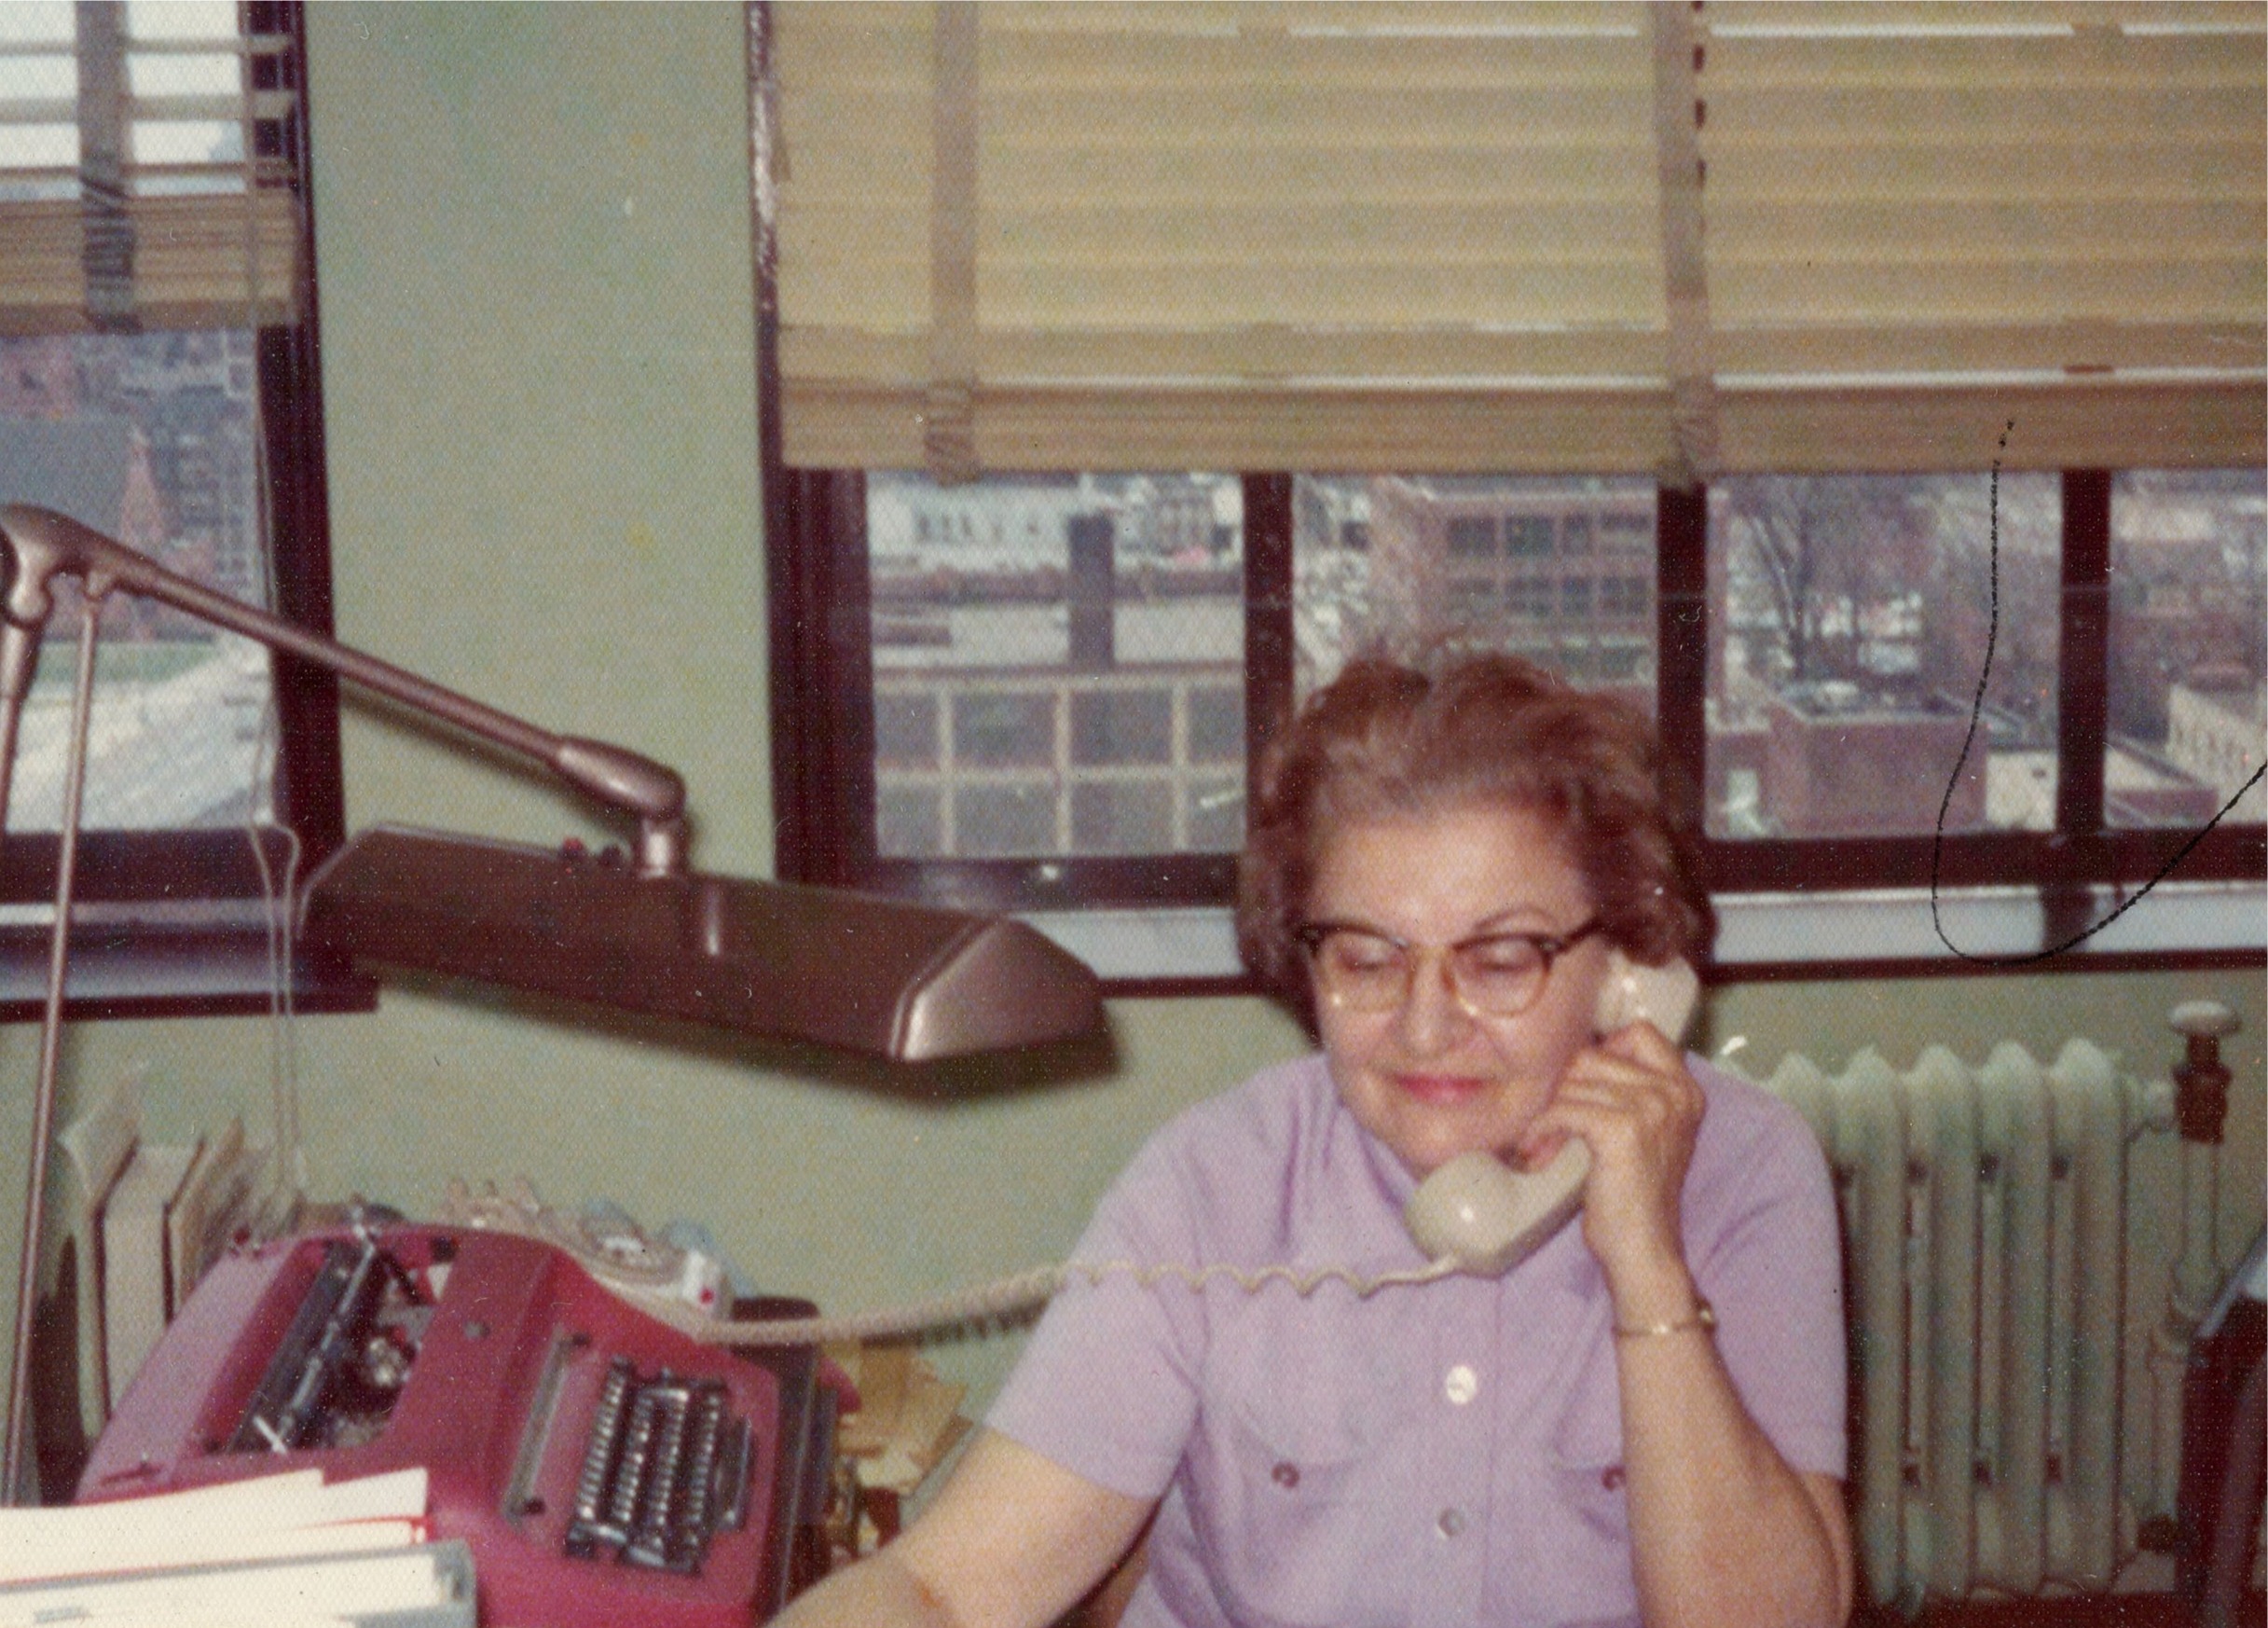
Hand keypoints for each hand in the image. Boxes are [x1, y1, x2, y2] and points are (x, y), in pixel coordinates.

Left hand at [1517, 1019, 1703, 1308]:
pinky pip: (1563, 1108)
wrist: (1644, 1250)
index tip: (1577, 1083)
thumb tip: (1568, 1056)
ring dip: (1545, 1108)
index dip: (1601, 1048)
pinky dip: (1541, 1127)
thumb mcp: (1642, 1131)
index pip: (1640, 1032)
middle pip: (1595, 1054)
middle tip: (1543, 1115)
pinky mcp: (1622, 1129)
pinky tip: (1536, 1147)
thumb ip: (1624, 1091)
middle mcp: (1675, 1091)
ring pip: (1573, 1081)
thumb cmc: (1633, 1194)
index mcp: (1685, 1088)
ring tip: (1536, 1135)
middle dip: (1560, 1084)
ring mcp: (1652, 1107)